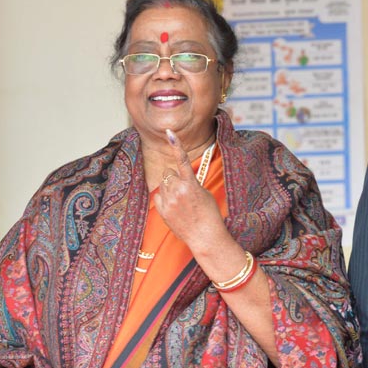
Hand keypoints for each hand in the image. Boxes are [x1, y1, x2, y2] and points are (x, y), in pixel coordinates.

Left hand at [154, 129, 227, 252]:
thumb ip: (191, 182)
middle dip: (174, 176)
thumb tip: (180, 177)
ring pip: (163, 183)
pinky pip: (158, 195)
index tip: (169, 131)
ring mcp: (168, 201)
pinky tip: (174, 206)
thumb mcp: (204, 193)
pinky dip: (164, 197)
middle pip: (168, 172)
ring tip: (181, 200)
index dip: (175, 144)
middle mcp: (177, 191)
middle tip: (184, 189)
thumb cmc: (209, 214)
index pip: (182, 160)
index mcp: (190, 184)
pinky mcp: (162, 210)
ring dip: (170, 187)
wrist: (205, 236)